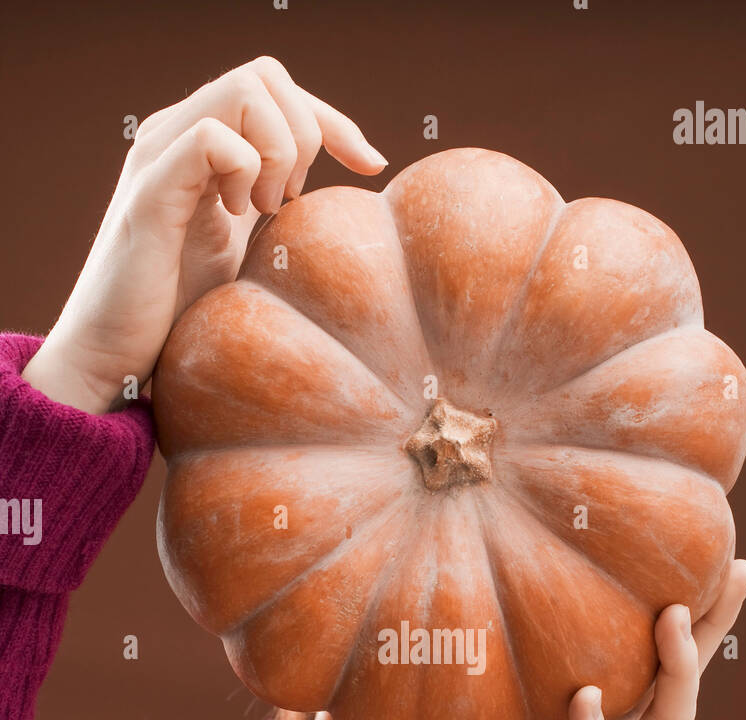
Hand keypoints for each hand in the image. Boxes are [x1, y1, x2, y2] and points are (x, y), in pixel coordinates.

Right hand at [22, 56, 386, 413]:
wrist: (113, 356)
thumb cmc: (178, 313)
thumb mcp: (244, 250)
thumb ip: (275, 211)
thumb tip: (339, 209)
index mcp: (202, 143)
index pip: (277, 89)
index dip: (334, 120)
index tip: (370, 166)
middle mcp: (176, 134)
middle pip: (266, 75)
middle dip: (305, 134)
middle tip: (290, 203)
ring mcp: (160, 157)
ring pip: (244, 91)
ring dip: (277, 152)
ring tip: (265, 210)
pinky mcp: (150, 192)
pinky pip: (213, 139)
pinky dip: (245, 172)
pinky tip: (238, 217)